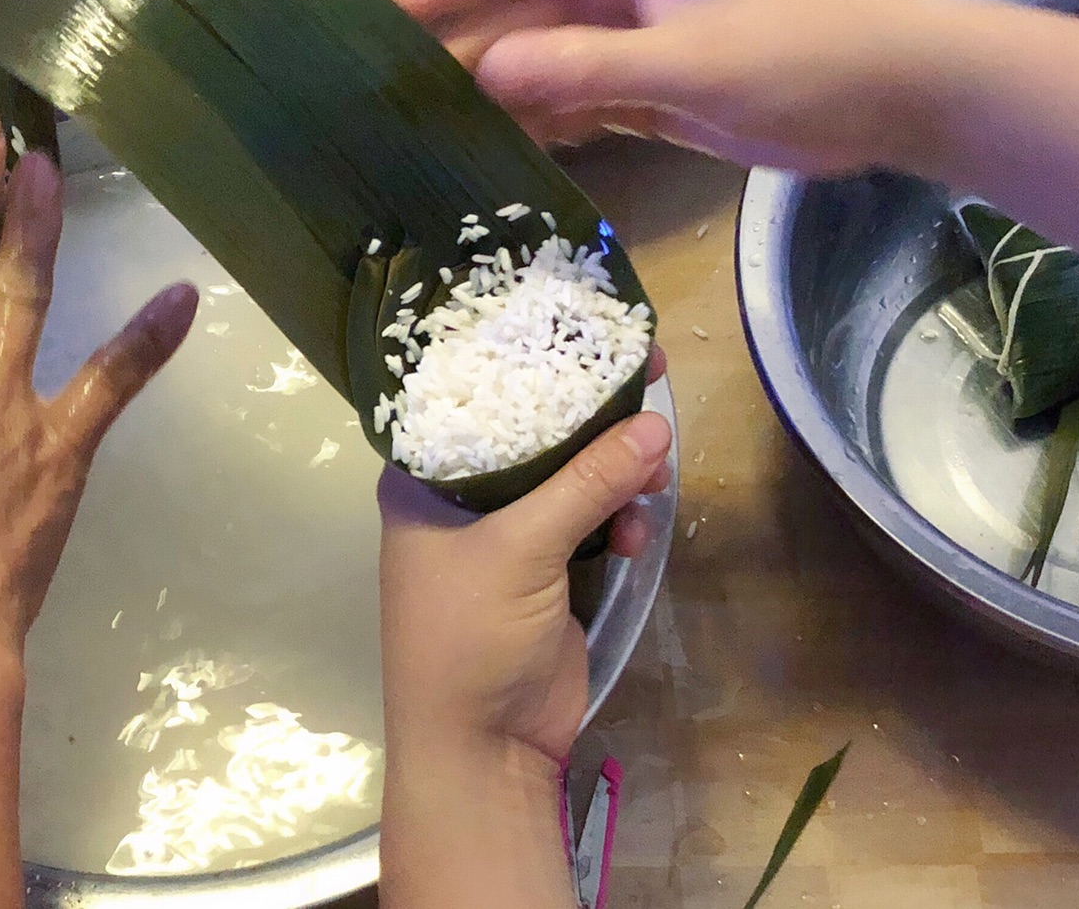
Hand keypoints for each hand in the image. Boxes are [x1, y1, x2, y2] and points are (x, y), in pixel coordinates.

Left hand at [378, 350, 670, 766]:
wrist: (481, 749)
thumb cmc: (467, 638)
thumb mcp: (522, 550)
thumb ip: (587, 484)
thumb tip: (656, 425)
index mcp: (422, 476)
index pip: (476, 394)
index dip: (533, 359)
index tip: (590, 329)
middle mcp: (459, 495)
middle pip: (533, 431)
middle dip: (592, 415)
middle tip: (650, 375)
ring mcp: (505, 533)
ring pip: (570, 475)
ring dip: (614, 471)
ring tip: (651, 472)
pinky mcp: (546, 569)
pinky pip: (590, 520)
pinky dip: (618, 518)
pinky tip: (638, 528)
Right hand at [385, 0, 961, 174]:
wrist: (898, 92)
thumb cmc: (804, 58)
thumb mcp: (690, 64)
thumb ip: (584, 68)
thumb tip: (482, 75)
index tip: (366, 29)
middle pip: (505, 6)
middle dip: (447, 46)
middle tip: (374, 101)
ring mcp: (626, 29)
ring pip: (530, 55)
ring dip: (484, 91)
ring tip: (413, 138)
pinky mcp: (644, 79)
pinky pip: (565, 94)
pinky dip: (530, 122)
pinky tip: (489, 157)